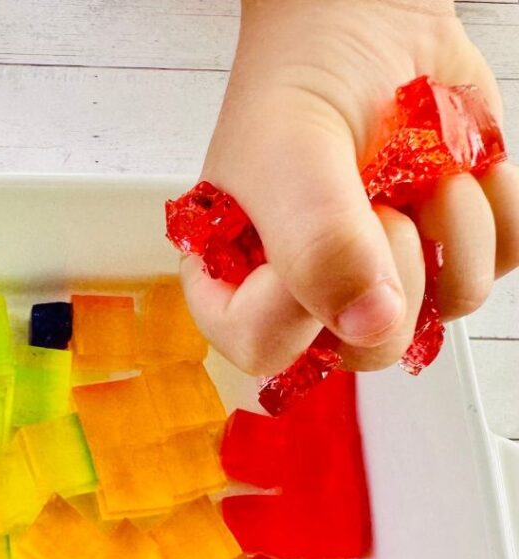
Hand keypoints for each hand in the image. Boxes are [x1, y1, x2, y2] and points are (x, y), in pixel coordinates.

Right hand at [182, 0, 518, 374]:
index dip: (295, 308)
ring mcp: (385, 275)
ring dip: (450, 227)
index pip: (262, 348)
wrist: (369, 17)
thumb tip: (370, 323)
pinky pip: (498, 264)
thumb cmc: (301, 75)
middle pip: (367, 351)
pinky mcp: (446, 248)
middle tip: (377, 202)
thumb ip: (316, 244)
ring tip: (417, 171)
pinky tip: (455, 169)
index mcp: (238, 279)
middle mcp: (310, 291)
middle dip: (391, 267)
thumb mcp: (289, 154)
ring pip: (446, 309)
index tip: (320, 236)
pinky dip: (495, 209)